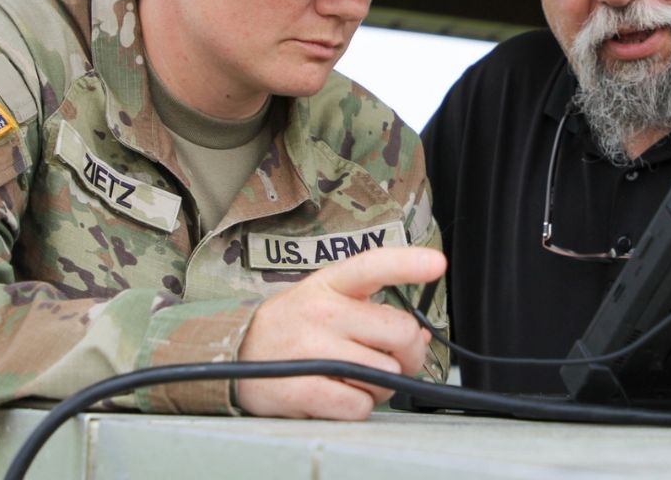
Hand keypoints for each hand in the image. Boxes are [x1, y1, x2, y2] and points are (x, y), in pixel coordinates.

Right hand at [236, 246, 444, 419]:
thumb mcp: (329, 301)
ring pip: (385, 375)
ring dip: (379, 384)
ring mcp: (310, 349)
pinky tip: (337, 393)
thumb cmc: (294, 326)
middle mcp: (321, 311)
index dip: (407, 264)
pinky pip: (360, 404)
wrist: (234, 354)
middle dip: (408, 354)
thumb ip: (376, 313)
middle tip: (392, 359)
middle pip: (400, 333)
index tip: (436, 264)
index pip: (372, 265)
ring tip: (351, 375)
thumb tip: (420, 337)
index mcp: (331, 283)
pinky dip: (357, 406)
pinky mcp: (303, 388)